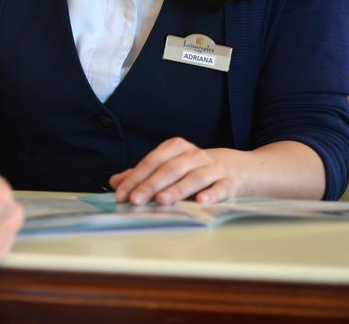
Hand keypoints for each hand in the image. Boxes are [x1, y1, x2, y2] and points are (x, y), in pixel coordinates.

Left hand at [110, 138, 246, 204]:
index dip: (135, 177)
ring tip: (161, 200)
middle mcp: (195, 155)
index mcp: (176, 147)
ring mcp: (213, 168)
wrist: (233, 169)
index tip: (121, 194)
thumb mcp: (166, 168)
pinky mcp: (229, 183)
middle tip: (136, 200)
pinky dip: (211, 194)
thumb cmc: (191, 170)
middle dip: (151, 185)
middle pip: (170, 169)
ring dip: (177, 189)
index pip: (152, 161)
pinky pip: (220, 188)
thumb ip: (141, 175)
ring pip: (194, 178)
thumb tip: (115, 182)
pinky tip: (201, 201)